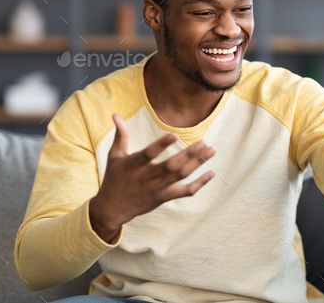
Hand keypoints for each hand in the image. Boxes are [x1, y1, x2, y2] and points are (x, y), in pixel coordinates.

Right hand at [89, 113, 215, 242]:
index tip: (174, 135)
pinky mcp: (164, 197)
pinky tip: (211, 173)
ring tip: (211, 151)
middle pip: (171, 166)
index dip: (161, 145)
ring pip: (180, 176)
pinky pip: (185, 192)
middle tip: (204, 142)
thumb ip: (120, 135)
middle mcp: (146, 177)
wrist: (112, 208)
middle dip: (189, 154)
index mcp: (133, 165)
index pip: (149, 154)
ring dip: (198, 164)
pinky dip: (199, 184)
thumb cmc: (114, 178)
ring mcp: (157, 188)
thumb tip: (116, 114)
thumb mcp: (114, 156)